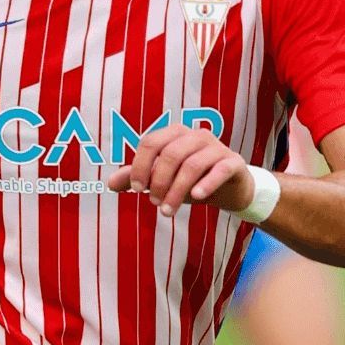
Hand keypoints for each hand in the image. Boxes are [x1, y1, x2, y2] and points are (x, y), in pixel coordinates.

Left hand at [106, 123, 253, 217]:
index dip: (140, 166)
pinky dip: (206, 183)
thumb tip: (110, 183)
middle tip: (154, 203)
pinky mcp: (234, 162)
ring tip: (169, 210)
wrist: (229, 188)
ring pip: (193, 164)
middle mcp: (197, 136)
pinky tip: (196, 197)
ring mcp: (217, 147)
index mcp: (176, 134)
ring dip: (177, 190)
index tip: (136, 188)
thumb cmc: (192, 179)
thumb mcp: (162, 179)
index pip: (151, 142)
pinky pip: (220, 169)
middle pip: (171, 154)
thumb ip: (137, 177)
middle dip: (159, 181)